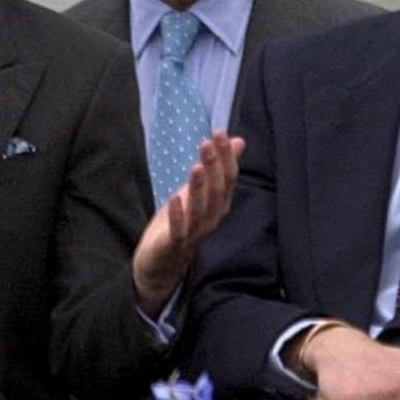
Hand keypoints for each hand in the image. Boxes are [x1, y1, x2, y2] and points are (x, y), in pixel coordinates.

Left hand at [132, 130, 244, 316]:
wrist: (160, 265)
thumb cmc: (181, 224)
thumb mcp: (199, 191)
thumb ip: (217, 168)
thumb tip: (238, 140)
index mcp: (218, 206)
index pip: (228, 179)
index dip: (225, 157)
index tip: (220, 133)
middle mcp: (211, 220)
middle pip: (216, 192)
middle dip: (213, 167)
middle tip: (208, 143)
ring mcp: (193, 234)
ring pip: (200, 210)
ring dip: (199, 188)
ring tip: (197, 167)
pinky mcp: (173, 246)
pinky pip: (178, 231)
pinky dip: (177, 215)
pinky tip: (174, 198)